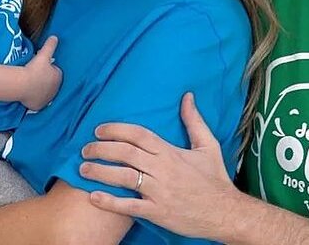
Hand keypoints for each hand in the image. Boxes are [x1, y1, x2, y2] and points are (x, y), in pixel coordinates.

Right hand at [21, 35, 61, 109]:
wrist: (23, 84)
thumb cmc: (35, 69)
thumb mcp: (43, 55)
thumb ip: (50, 45)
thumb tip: (55, 37)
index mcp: (59, 77)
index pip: (55, 72)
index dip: (47, 69)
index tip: (39, 67)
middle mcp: (55, 90)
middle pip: (50, 83)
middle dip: (44, 79)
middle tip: (34, 75)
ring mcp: (47, 99)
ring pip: (43, 92)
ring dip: (39, 89)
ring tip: (30, 84)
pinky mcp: (38, 106)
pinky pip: (36, 101)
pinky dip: (33, 98)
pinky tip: (28, 94)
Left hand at [79, 93, 238, 240]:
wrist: (225, 212)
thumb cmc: (215, 179)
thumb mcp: (208, 146)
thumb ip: (194, 121)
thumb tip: (187, 97)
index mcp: (171, 152)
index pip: (138, 135)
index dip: (116, 129)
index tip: (99, 130)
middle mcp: (162, 170)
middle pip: (125, 153)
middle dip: (101, 149)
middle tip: (85, 149)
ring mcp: (158, 192)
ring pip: (123, 178)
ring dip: (99, 172)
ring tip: (82, 169)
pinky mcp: (157, 212)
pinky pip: (129, 206)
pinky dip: (109, 202)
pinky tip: (93, 197)